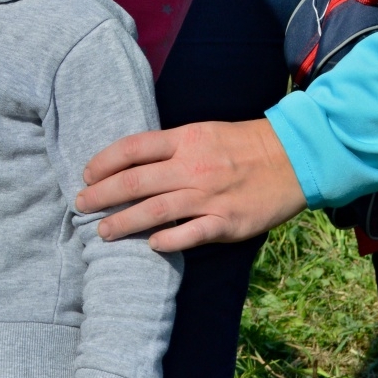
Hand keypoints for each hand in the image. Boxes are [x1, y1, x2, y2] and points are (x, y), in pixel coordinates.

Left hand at [77, 119, 306, 251]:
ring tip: (103, 231)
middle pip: (134, 182)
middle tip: (81, 205)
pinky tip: (150, 244)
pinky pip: (190, 234)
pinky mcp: (228, 222)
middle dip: (101, 195)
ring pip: (154, 211)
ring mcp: (210, 196)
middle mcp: (193, 167)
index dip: (103, 162)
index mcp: (185, 140)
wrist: (296, 158)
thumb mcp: (202, 132)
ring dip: (123, 223)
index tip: (86, 175)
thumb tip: (127, 163)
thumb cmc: (242, 145)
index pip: (131, 149)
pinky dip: (167, 240)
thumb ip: (169, 147)